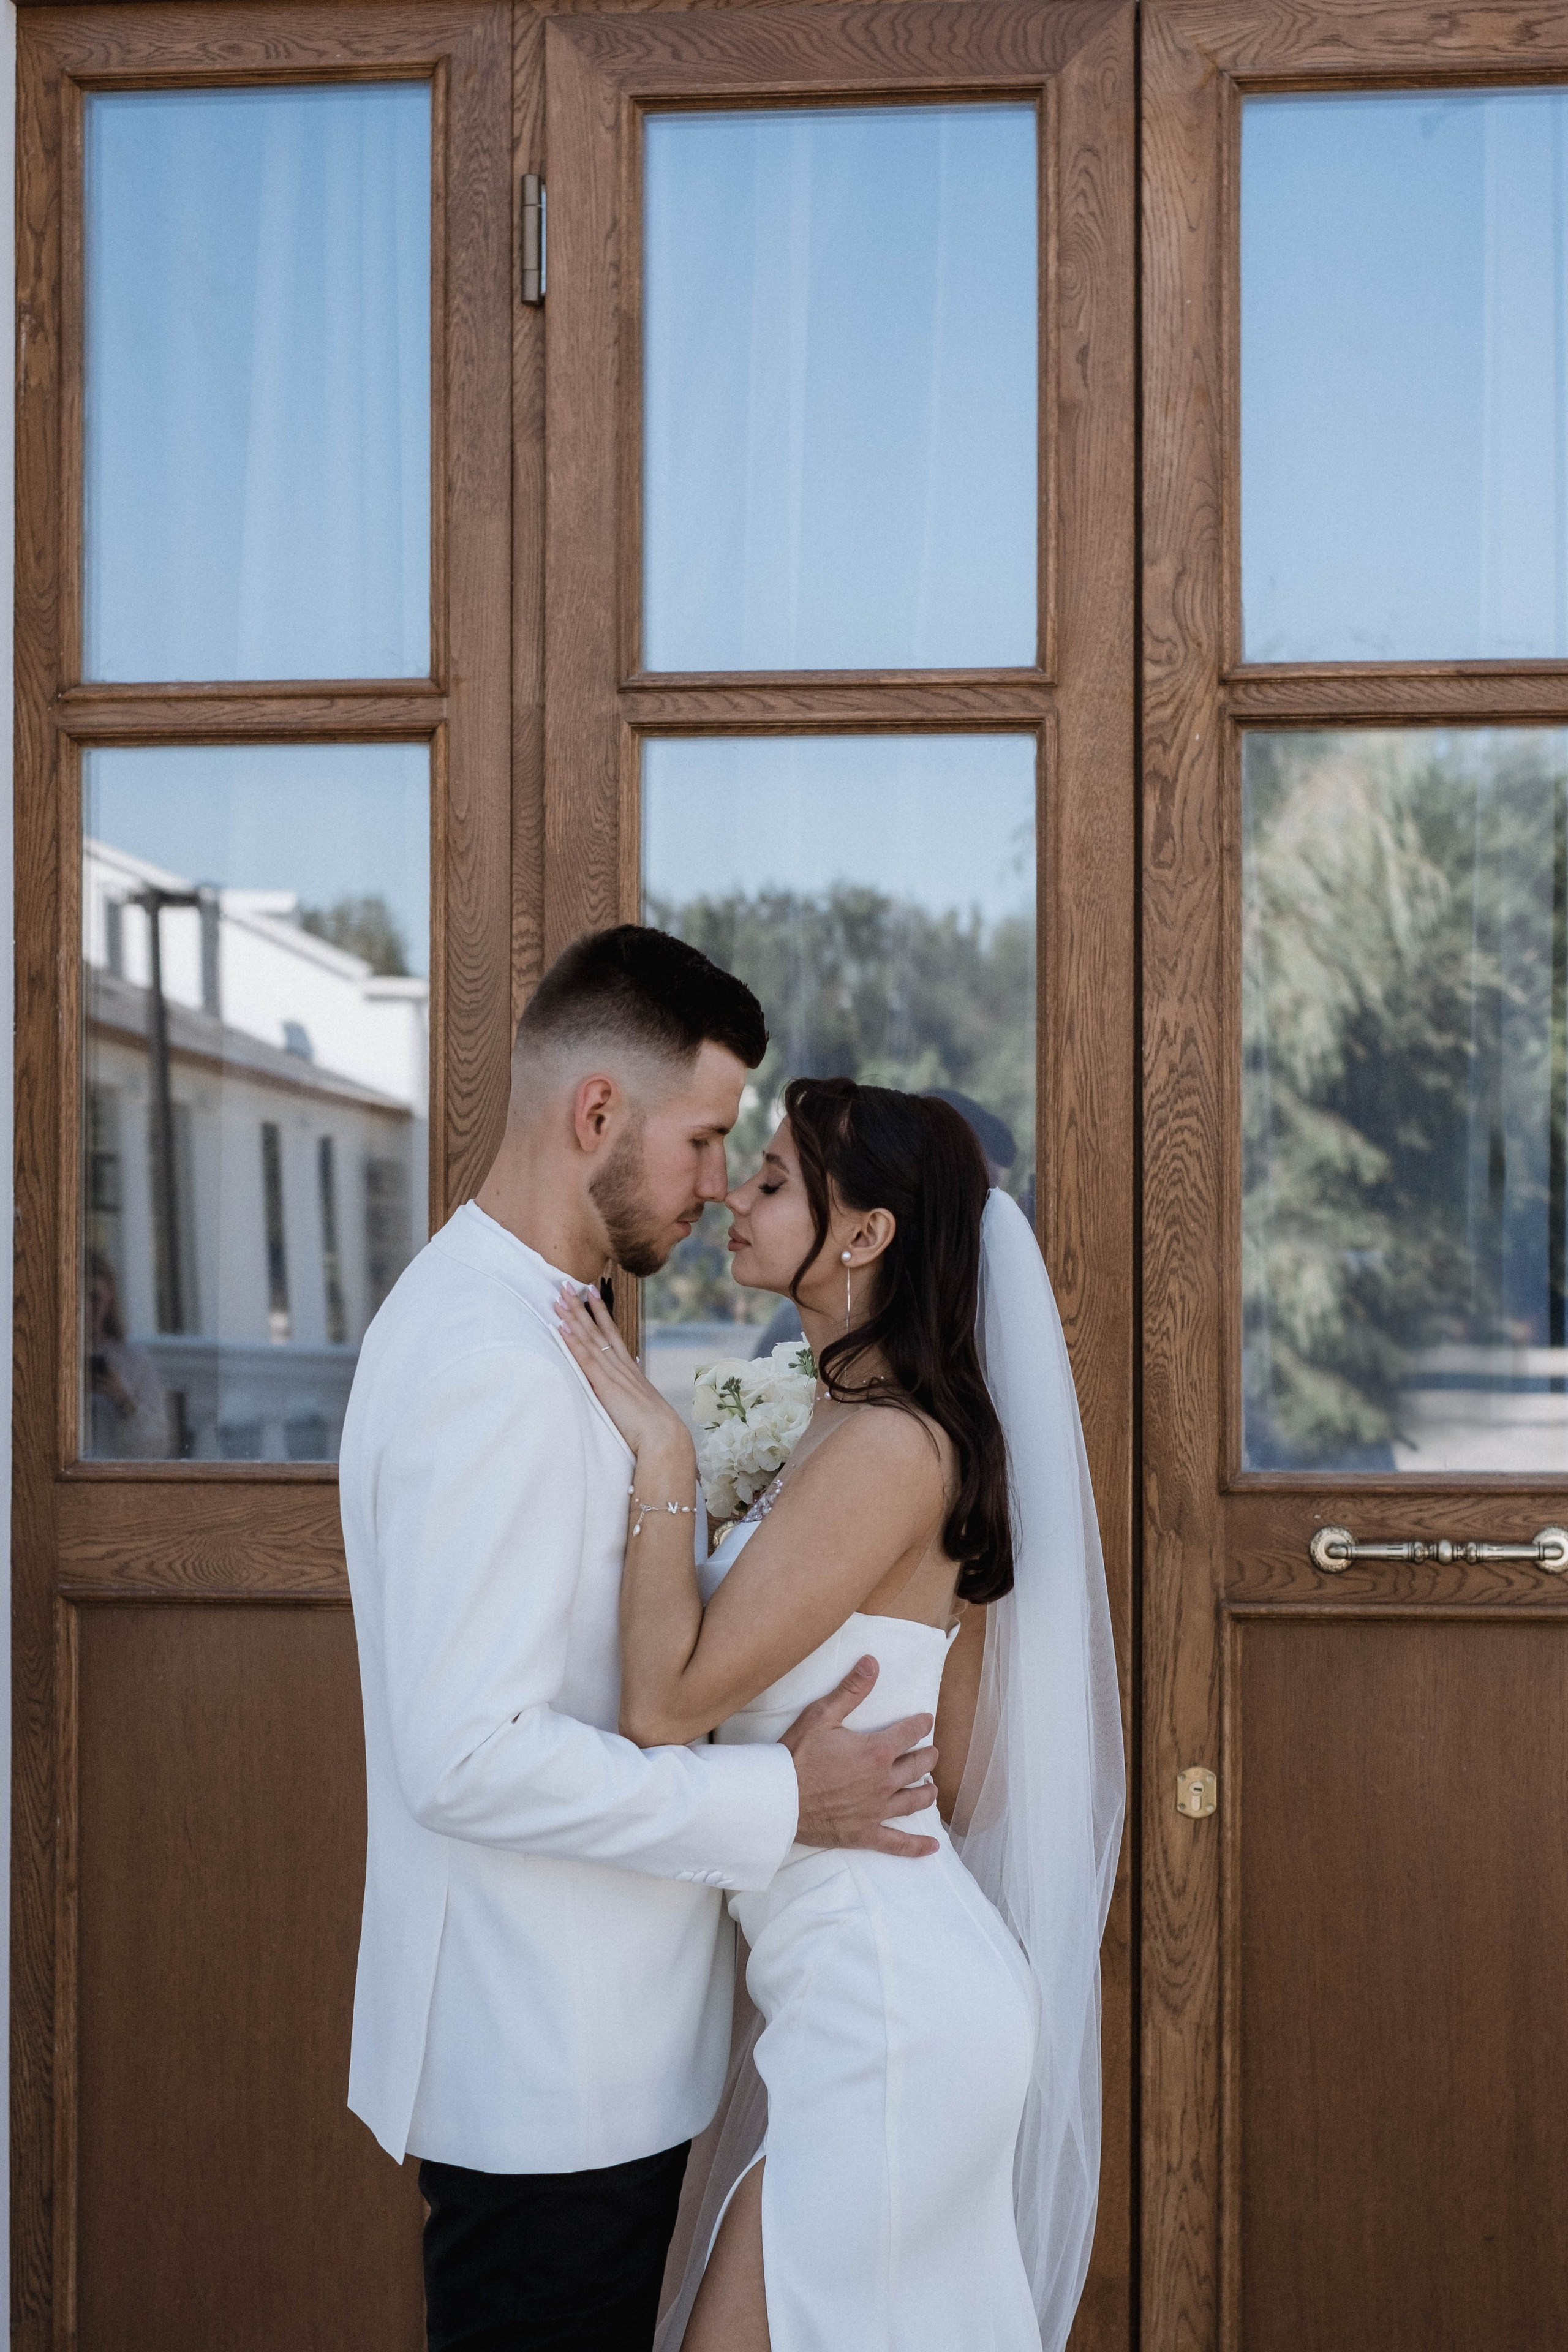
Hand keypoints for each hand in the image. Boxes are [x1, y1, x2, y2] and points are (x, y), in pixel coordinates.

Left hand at [554, 1283, 694, 1468]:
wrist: (664, 1439)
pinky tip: (562, 1326)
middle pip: (598, 1329)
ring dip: (573, 1317)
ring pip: (590, 1338)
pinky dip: (573, 1341)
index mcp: (630, 1369)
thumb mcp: (645, 1398)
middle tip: (567, 1284)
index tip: (592, 1292)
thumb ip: (637, 1379)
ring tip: (559, 1297)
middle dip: (582, 1306)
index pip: (612, 1333)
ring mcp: (613, 1374)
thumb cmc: (655, 1426)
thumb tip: (636, 1361)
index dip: (601, 1312)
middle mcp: (621, 1365)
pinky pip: (586, 1358)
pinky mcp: (605, 1386)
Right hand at [783, 1657, 939, 1858]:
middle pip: (917, 1767)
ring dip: (926, 1792)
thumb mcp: (822, 1715)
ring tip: (931, 1788)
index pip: (909, 1733)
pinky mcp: (864, 1833)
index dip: (921, 1724)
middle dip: (927, 1757)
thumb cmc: (797, 1754)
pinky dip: (916, 1846)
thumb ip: (851, 1690)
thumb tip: (872, 1662)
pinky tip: (931, 1847)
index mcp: (876, 1752)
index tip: (926, 1720)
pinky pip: (897, 1843)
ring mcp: (876, 1811)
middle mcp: (883, 1782)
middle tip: (931, 1752)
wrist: (777, 1798)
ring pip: (914, 1801)